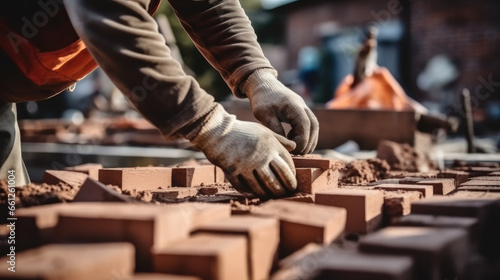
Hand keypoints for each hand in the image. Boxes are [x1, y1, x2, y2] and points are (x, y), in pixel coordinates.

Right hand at [180, 104, 297, 197]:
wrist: (217, 132)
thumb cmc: (242, 132)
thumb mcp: (263, 131)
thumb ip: (279, 140)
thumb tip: (295, 147)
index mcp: (270, 145)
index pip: (287, 166)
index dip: (292, 177)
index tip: (293, 182)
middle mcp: (260, 156)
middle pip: (276, 180)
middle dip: (284, 189)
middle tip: (287, 193)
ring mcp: (246, 166)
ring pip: (262, 187)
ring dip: (269, 194)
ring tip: (273, 196)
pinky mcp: (233, 172)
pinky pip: (245, 188)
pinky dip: (251, 192)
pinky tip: (256, 193)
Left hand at [242, 69, 318, 154]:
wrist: (262, 84)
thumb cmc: (261, 99)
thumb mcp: (263, 114)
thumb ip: (275, 128)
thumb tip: (286, 144)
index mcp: (294, 105)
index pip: (305, 126)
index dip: (302, 141)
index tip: (292, 149)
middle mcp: (302, 106)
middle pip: (314, 127)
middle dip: (307, 143)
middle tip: (296, 153)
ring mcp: (303, 108)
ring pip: (314, 126)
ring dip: (309, 140)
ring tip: (296, 149)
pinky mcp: (300, 111)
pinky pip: (309, 124)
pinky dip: (305, 135)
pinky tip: (293, 140)